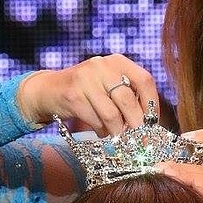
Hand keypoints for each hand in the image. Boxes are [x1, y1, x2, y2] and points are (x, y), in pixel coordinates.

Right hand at [17, 57, 159, 137]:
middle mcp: (102, 66)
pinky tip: (101, 132)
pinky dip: (101, 131)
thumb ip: (128, 96)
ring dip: (117, 131)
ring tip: (117, 136)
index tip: (152, 123)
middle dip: (136, 125)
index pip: (144, 80)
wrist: (50, 90)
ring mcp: (85, 79)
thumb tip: (150, 124)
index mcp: (117, 61)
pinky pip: (95, 121)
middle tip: (139, 140)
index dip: (152, 104)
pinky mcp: (73, 95)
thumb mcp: (109, 85)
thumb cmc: (87, 92)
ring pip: (112, 115)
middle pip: (128, 100)